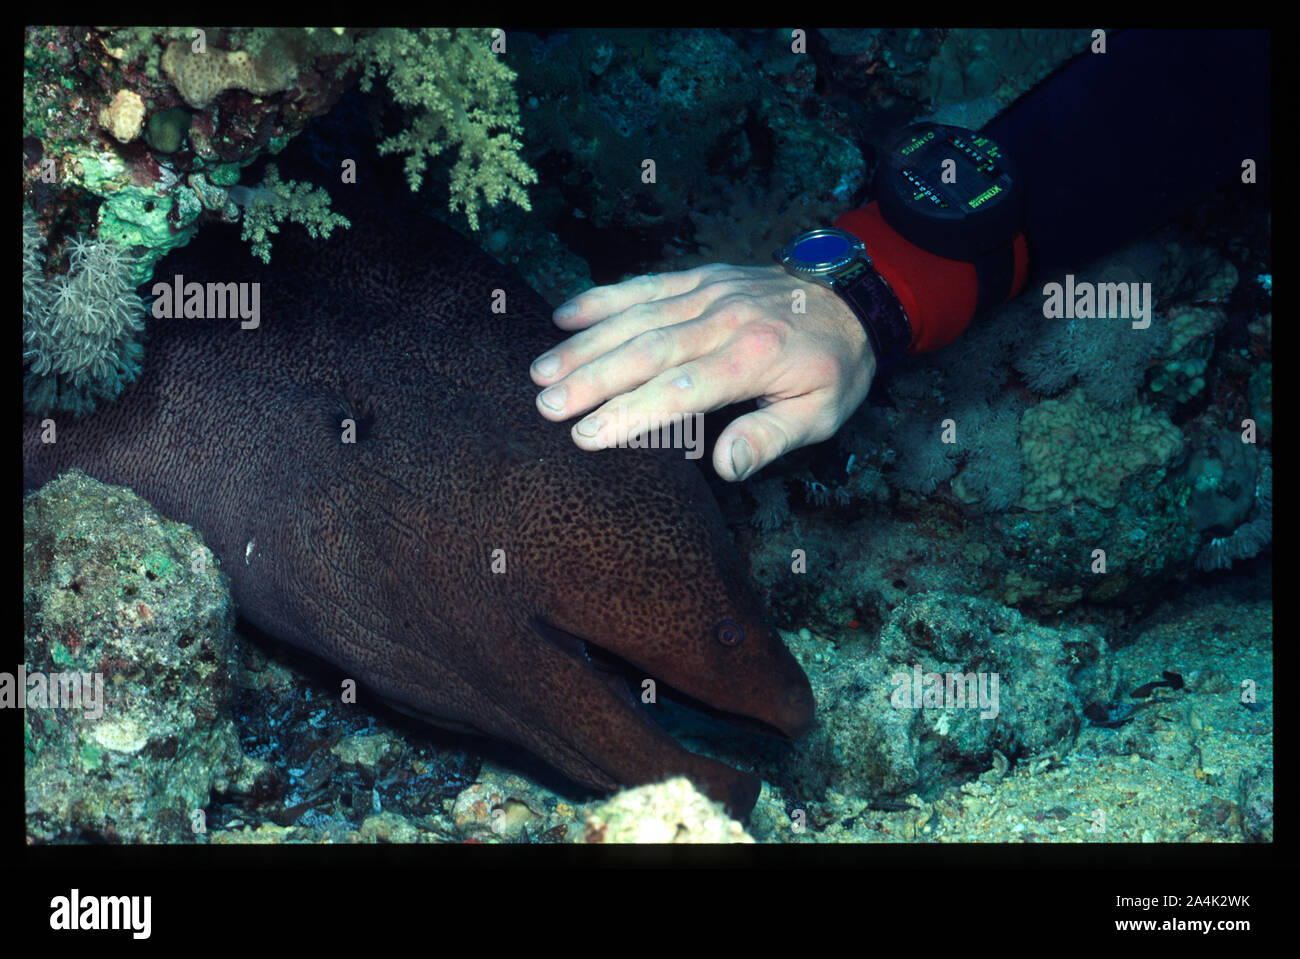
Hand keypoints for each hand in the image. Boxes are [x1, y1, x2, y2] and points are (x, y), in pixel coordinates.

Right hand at [530, 263, 876, 480]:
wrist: (855, 296)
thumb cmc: (834, 365)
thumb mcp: (821, 413)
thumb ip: (769, 437)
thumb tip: (725, 466)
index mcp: (753, 358)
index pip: (681, 389)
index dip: (631, 412)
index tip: (587, 435)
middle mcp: (724, 320)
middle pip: (646, 351)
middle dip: (591, 379)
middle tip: (545, 405)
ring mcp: (709, 294)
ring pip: (637, 318)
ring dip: (585, 344)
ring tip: (540, 371)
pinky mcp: (701, 278)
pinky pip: (646, 285)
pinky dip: (603, 298)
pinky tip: (564, 315)